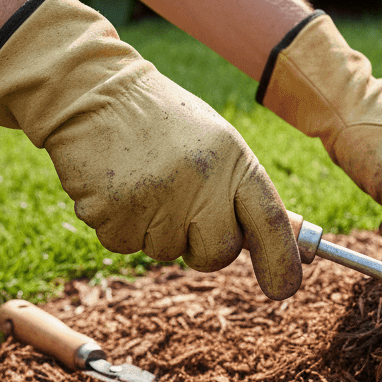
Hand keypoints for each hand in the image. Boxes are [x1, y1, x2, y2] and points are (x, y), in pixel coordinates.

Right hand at [0, 0, 301, 299]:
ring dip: (154, 229)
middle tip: (182, 206)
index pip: (270, 221)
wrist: (94, 93)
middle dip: (202, 246)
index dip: (281, 261)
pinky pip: (126, 245)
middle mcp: (199, 181)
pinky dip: (121, 225)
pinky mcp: (112, 212)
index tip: (285, 289)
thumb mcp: (218, 146)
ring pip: (166, 252)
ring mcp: (155, 199)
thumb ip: (244, 195)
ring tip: (143, 180)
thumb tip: (288, 251)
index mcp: (233, 161)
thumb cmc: (165, 124)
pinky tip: (118, 185)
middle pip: (217, 253)